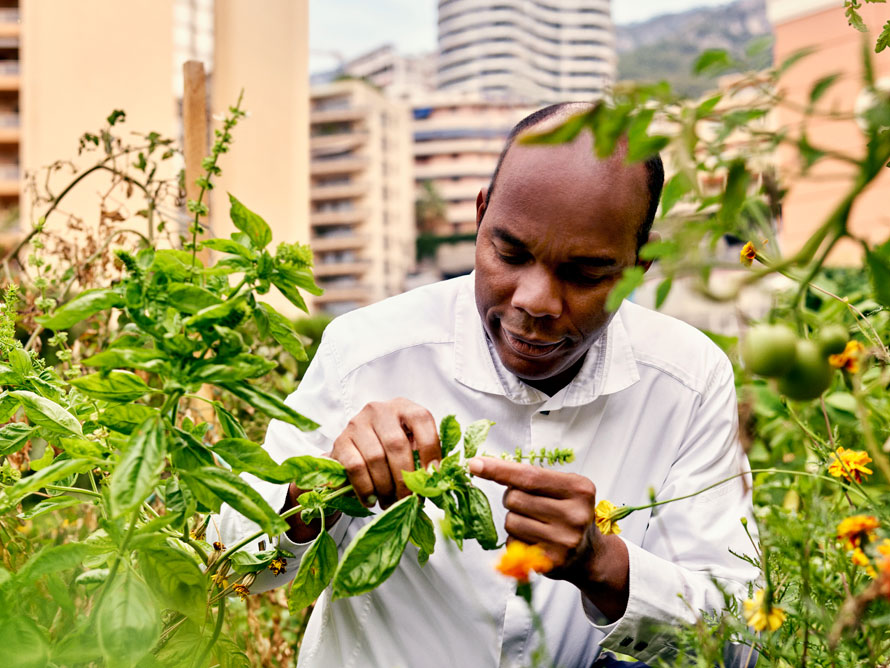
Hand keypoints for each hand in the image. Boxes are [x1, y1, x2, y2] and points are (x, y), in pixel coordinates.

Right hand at [332, 398, 439, 507]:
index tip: (431, 476)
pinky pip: (355, 468)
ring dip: (385, 487)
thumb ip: (424, 459)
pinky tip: (371, 499)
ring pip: (375, 458)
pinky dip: (366, 488)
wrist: (354, 453)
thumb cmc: (389, 451)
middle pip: (397, 444)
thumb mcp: (410, 447)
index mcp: (404, 408)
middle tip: (409, 499)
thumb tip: (436, 482)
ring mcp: (357, 424)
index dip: (430, 449)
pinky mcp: (340, 441)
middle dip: (405, 478)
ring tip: (390, 503)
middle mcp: (380, 410)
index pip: (421, 419)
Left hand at [468, 457, 628, 619]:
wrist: (589, 555)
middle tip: (532, 506)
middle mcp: (575, 515)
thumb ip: (530, 477)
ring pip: (510, 521)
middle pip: (514, 498)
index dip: (499, 469)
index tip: (474, 464)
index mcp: (579, 489)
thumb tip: (482, 466)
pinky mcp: (551, 562)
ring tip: (536, 524)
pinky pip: (513, 543)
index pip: (529, 476)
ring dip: (514, 520)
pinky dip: (516, 540)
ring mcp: (564, 541)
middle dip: (512, 498)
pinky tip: (535, 541)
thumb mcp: (562, 488)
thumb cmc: (568, 513)